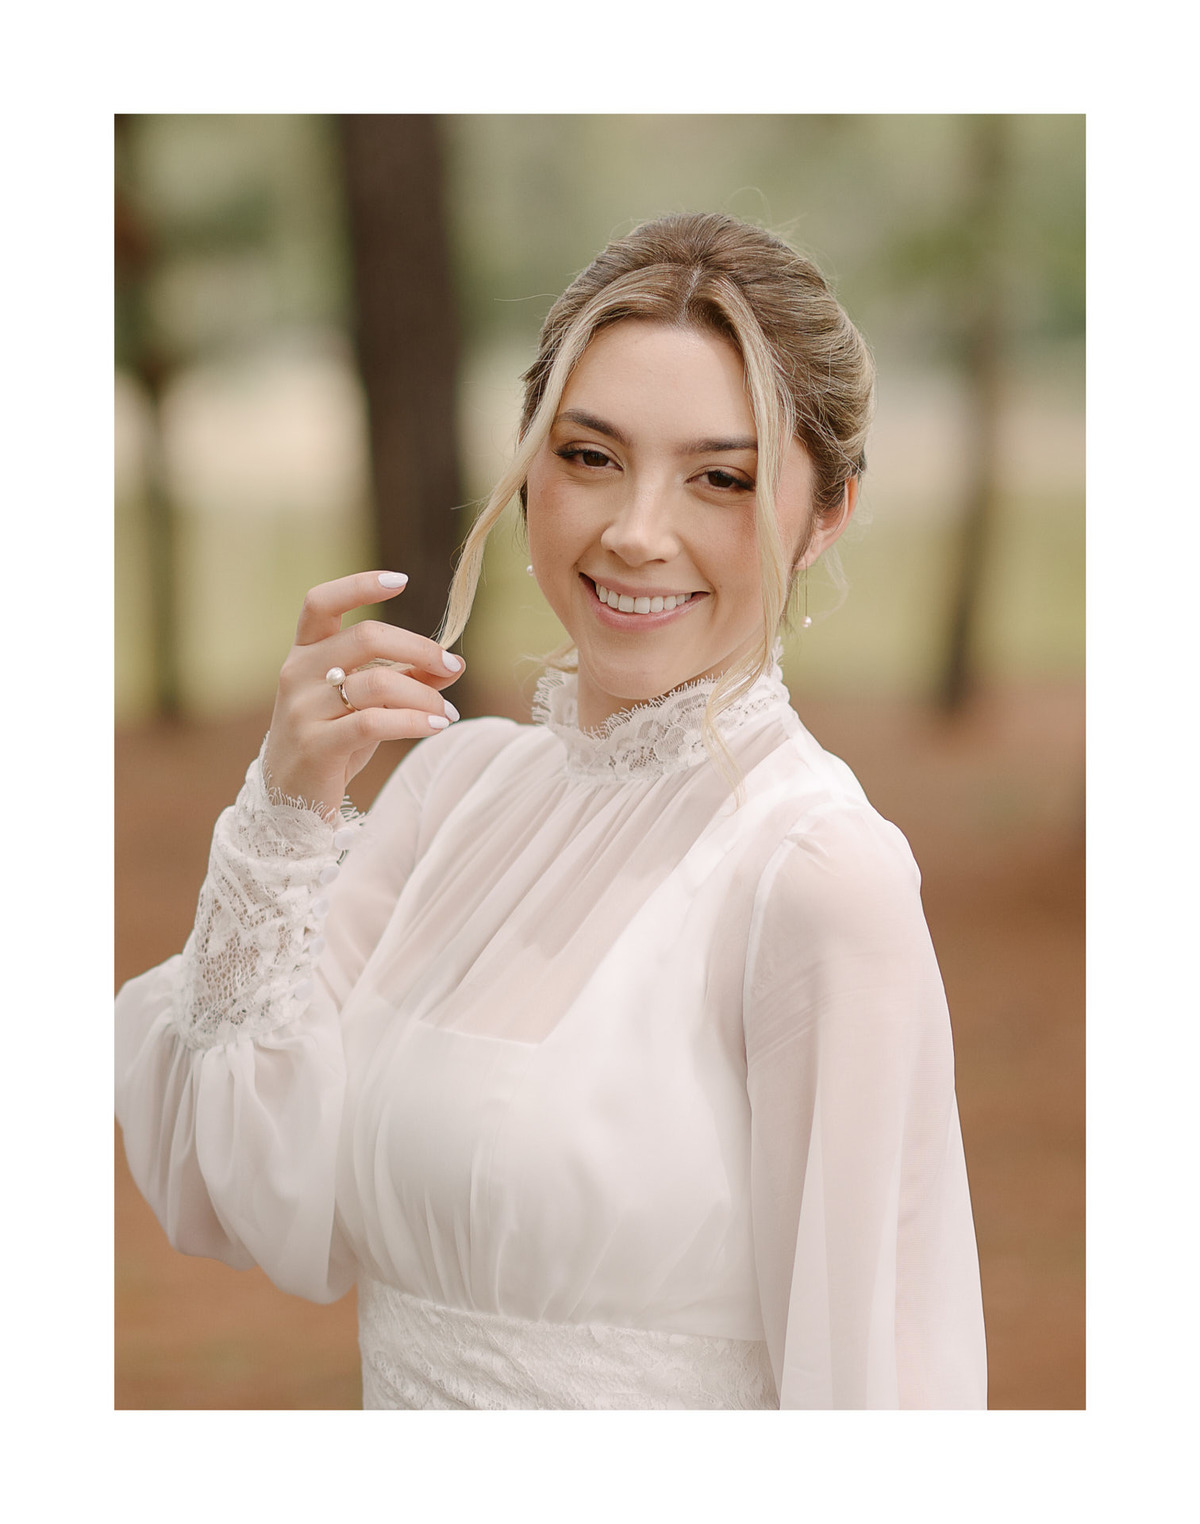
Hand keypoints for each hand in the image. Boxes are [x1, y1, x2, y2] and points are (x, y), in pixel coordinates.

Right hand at [262, 571, 464, 819]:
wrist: (291, 798)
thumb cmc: (334, 740)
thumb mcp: (366, 703)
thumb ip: (405, 678)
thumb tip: (454, 662)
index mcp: (305, 653)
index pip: (321, 603)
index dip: (359, 585)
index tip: (401, 581)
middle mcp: (297, 673)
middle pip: (365, 637)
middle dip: (418, 648)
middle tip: (451, 666)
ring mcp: (303, 710)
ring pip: (377, 684)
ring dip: (424, 695)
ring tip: (447, 712)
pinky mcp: (316, 746)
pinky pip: (374, 722)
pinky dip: (414, 721)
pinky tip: (437, 726)